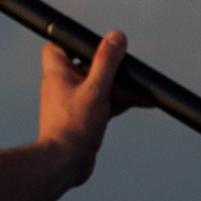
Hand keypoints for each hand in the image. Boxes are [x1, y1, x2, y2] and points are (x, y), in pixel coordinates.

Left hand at [39, 25, 139, 172]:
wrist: (65, 163)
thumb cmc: (73, 127)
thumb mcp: (95, 89)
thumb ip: (106, 62)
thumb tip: (116, 37)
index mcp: (58, 73)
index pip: (58, 46)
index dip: (75, 41)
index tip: (95, 41)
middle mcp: (62, 86)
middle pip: (87, 66)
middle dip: (112, 68)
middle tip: (130, 69)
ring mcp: (72, 103)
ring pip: (98, 86)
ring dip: (120, 87)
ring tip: (143, 92)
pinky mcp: (82, 118)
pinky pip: (102, 103)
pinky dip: (118, 101)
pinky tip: (140, 101)